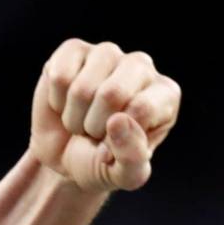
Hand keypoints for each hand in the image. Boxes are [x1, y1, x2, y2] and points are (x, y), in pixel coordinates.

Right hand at [30, 38, 179, 192]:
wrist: (66, 156)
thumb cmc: (104, 163)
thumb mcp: (125, 175)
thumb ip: (132, 159)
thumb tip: (118, 121)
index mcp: (166, 94)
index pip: (142, 109)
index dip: (119, 137)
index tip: (118, 145)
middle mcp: (142, 66)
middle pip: (113, 93)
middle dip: (96, 126)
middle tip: (97, 133)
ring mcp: (108, 54)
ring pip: (82, 88)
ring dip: (75, 117)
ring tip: (83, 121)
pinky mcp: (74, 48)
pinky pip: (59, 77)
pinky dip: (57, 102)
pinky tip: (67, 104)